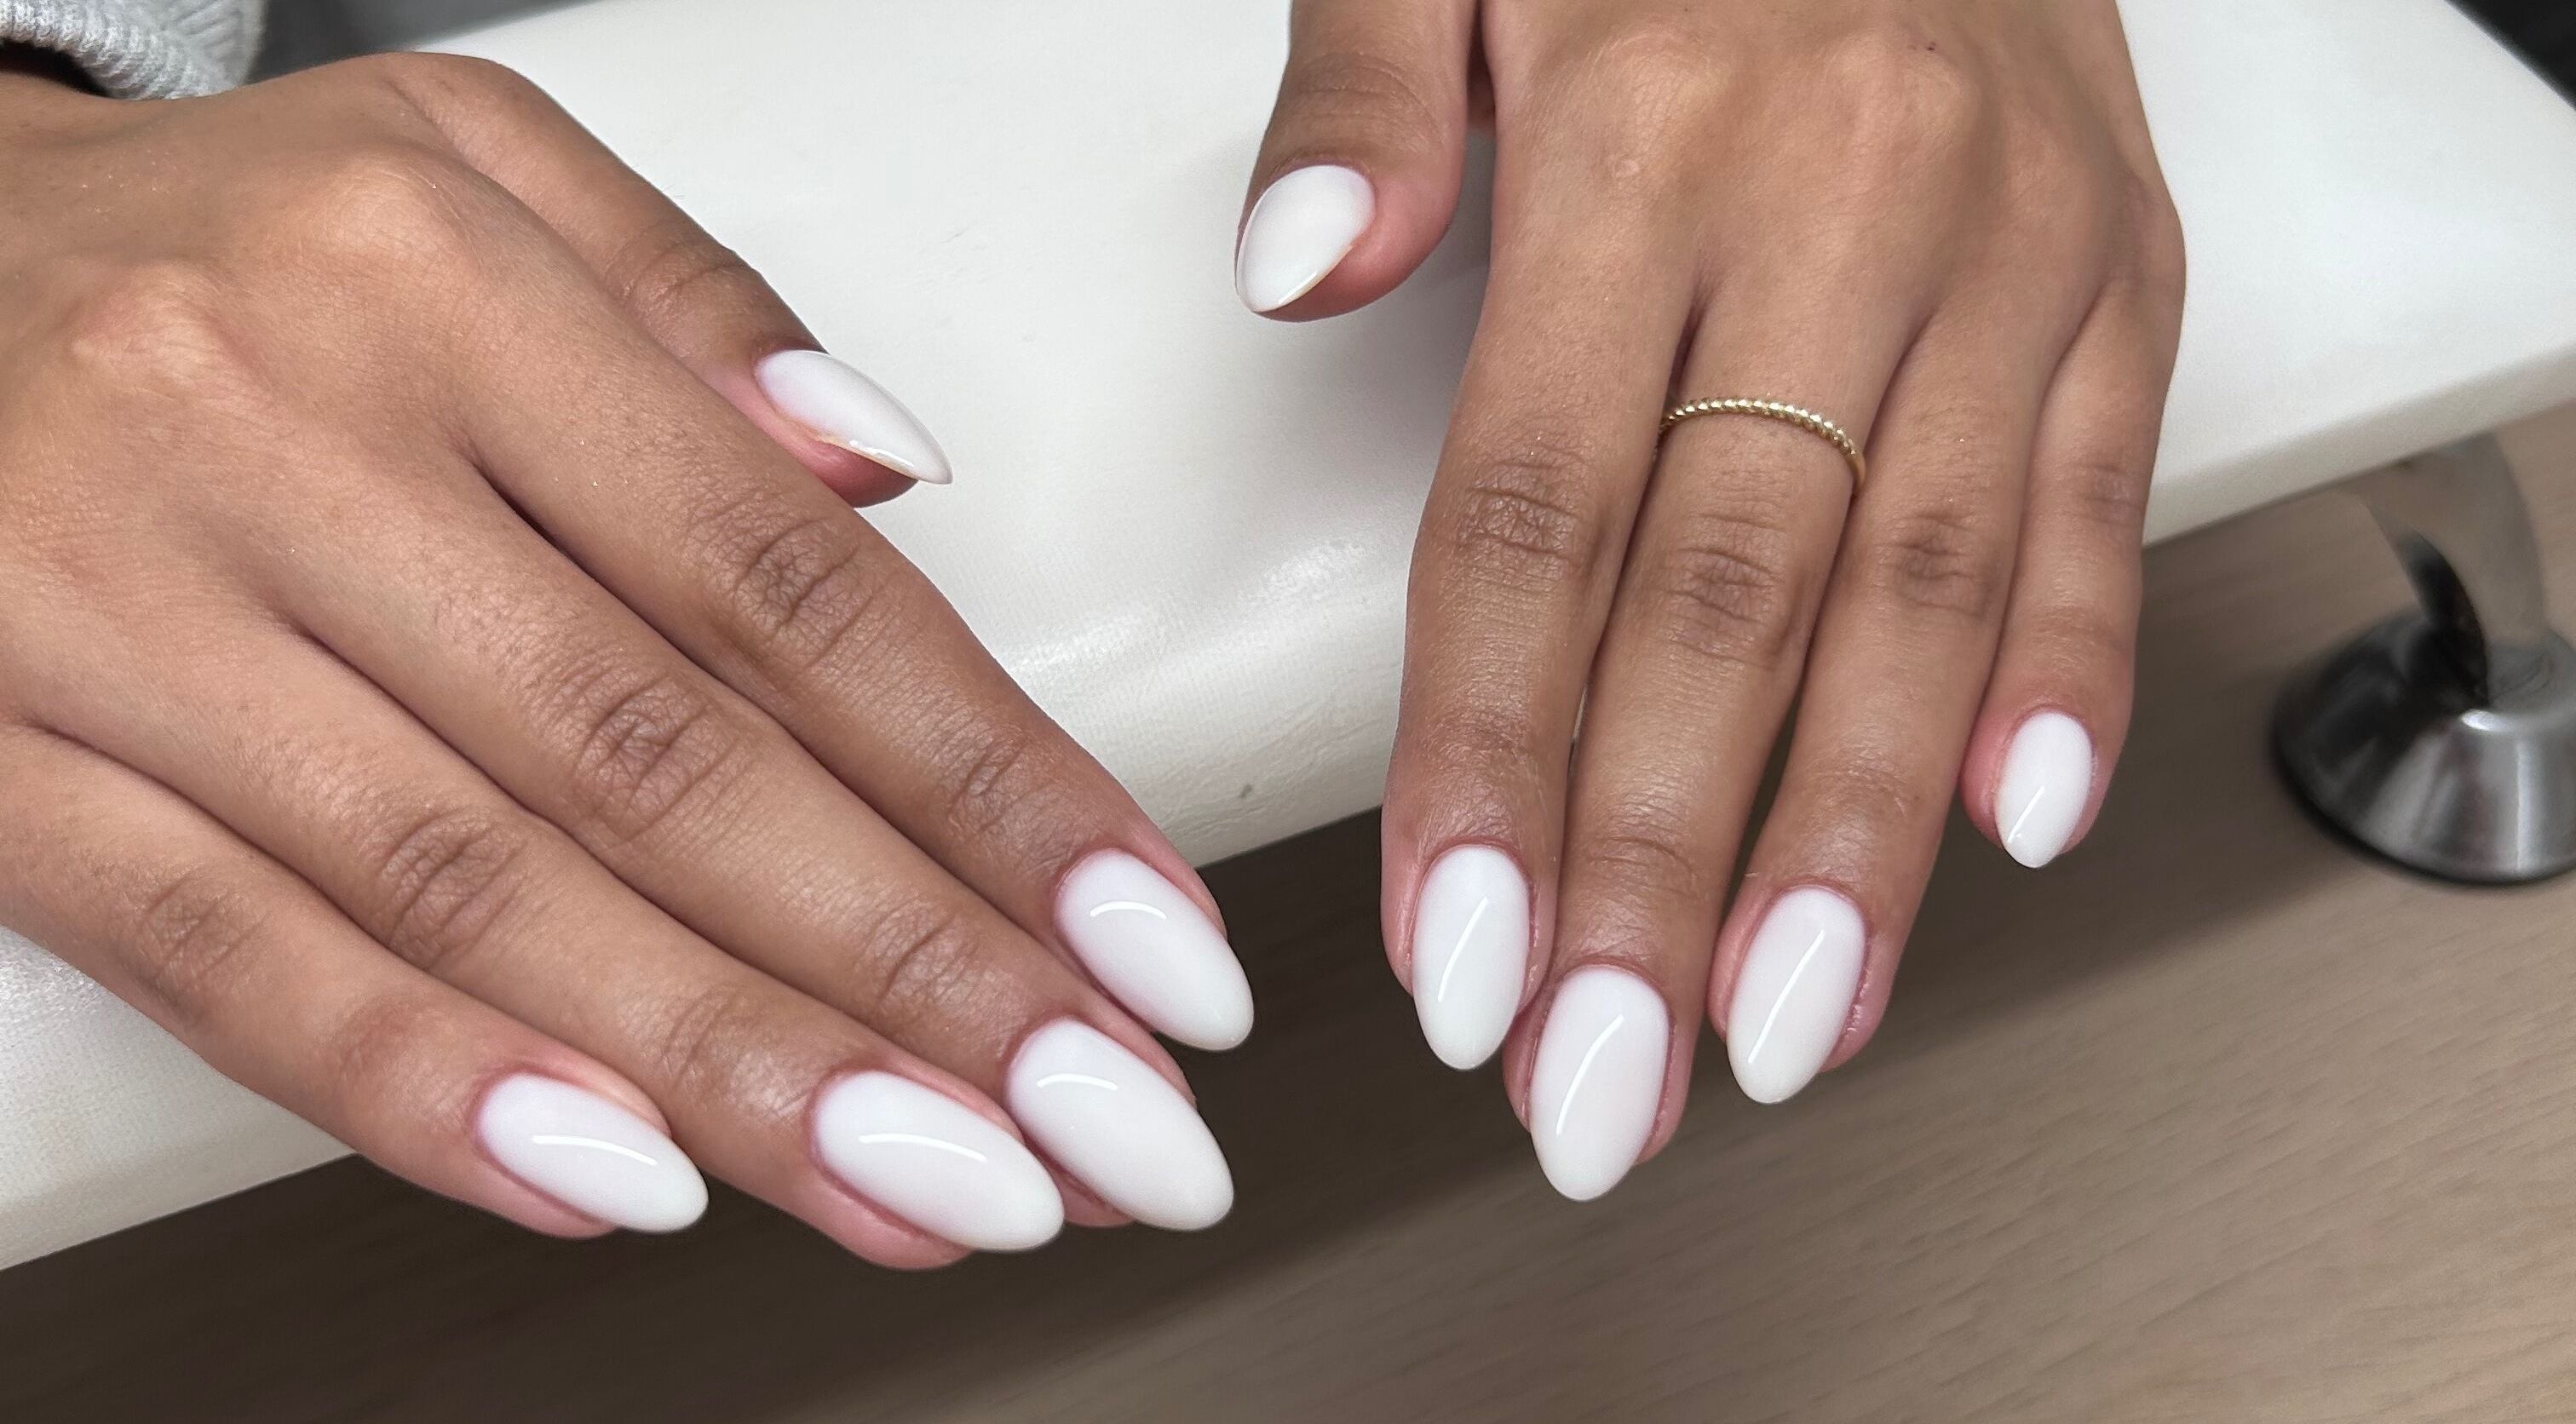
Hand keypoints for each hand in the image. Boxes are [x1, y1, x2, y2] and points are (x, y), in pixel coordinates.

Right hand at [0, 54, 1252, 1260]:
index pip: (789, 587)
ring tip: (937, 1189)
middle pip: (665, 763)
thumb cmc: (201, 240)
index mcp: (440, 293)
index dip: (996, 784)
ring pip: (475, 889)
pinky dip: (423, 1087)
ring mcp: (115, 614)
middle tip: (1101, 1123)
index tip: (1148, 939)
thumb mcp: (457, 164)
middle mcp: (280, 446)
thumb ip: (694, 305)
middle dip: (918, 972)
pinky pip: (217, 954)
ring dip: (734, 1069)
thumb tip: (891, 470)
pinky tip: (620, 1182)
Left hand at [1239, 0, 2183, 1194]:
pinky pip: (2100, 499)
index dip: (1491, 753)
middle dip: (1654, 870)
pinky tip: (2003, 834)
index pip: (1537, 512)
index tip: (1454, 944)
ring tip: (1776, 1028)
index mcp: (1649, 141)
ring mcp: (2007, 253)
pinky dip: (2065, 677)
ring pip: (1925, 593)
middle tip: (1595, 1075)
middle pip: (1728, 600)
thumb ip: (1364, 93)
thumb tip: (1298, 264)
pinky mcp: (2125, 274)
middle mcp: (1845, 205)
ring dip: (1848, 843)